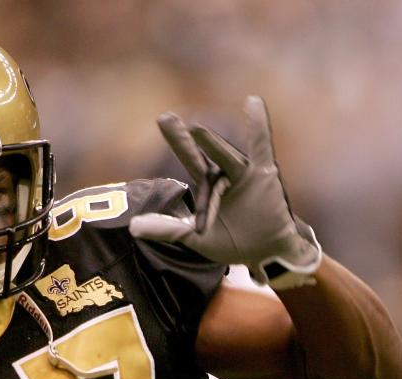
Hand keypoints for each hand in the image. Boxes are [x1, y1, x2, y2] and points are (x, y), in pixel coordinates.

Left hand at [129, 96, 321, 288]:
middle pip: (202, 155)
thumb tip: (132, 226)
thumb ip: (167, 229)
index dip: (179, 142)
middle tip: (165, 118)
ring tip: (195, 131)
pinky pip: (262, 148)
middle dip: (183, 140)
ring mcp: (244, 174)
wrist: (269, 253)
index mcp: (209, 186)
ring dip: (212, 145)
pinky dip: (259, 127)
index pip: (191, 161)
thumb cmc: (235, 242)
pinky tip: (252, 103)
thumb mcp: (195, 237)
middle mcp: (225, 175)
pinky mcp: (265, 175)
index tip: (163, 119)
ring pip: (226, 157)